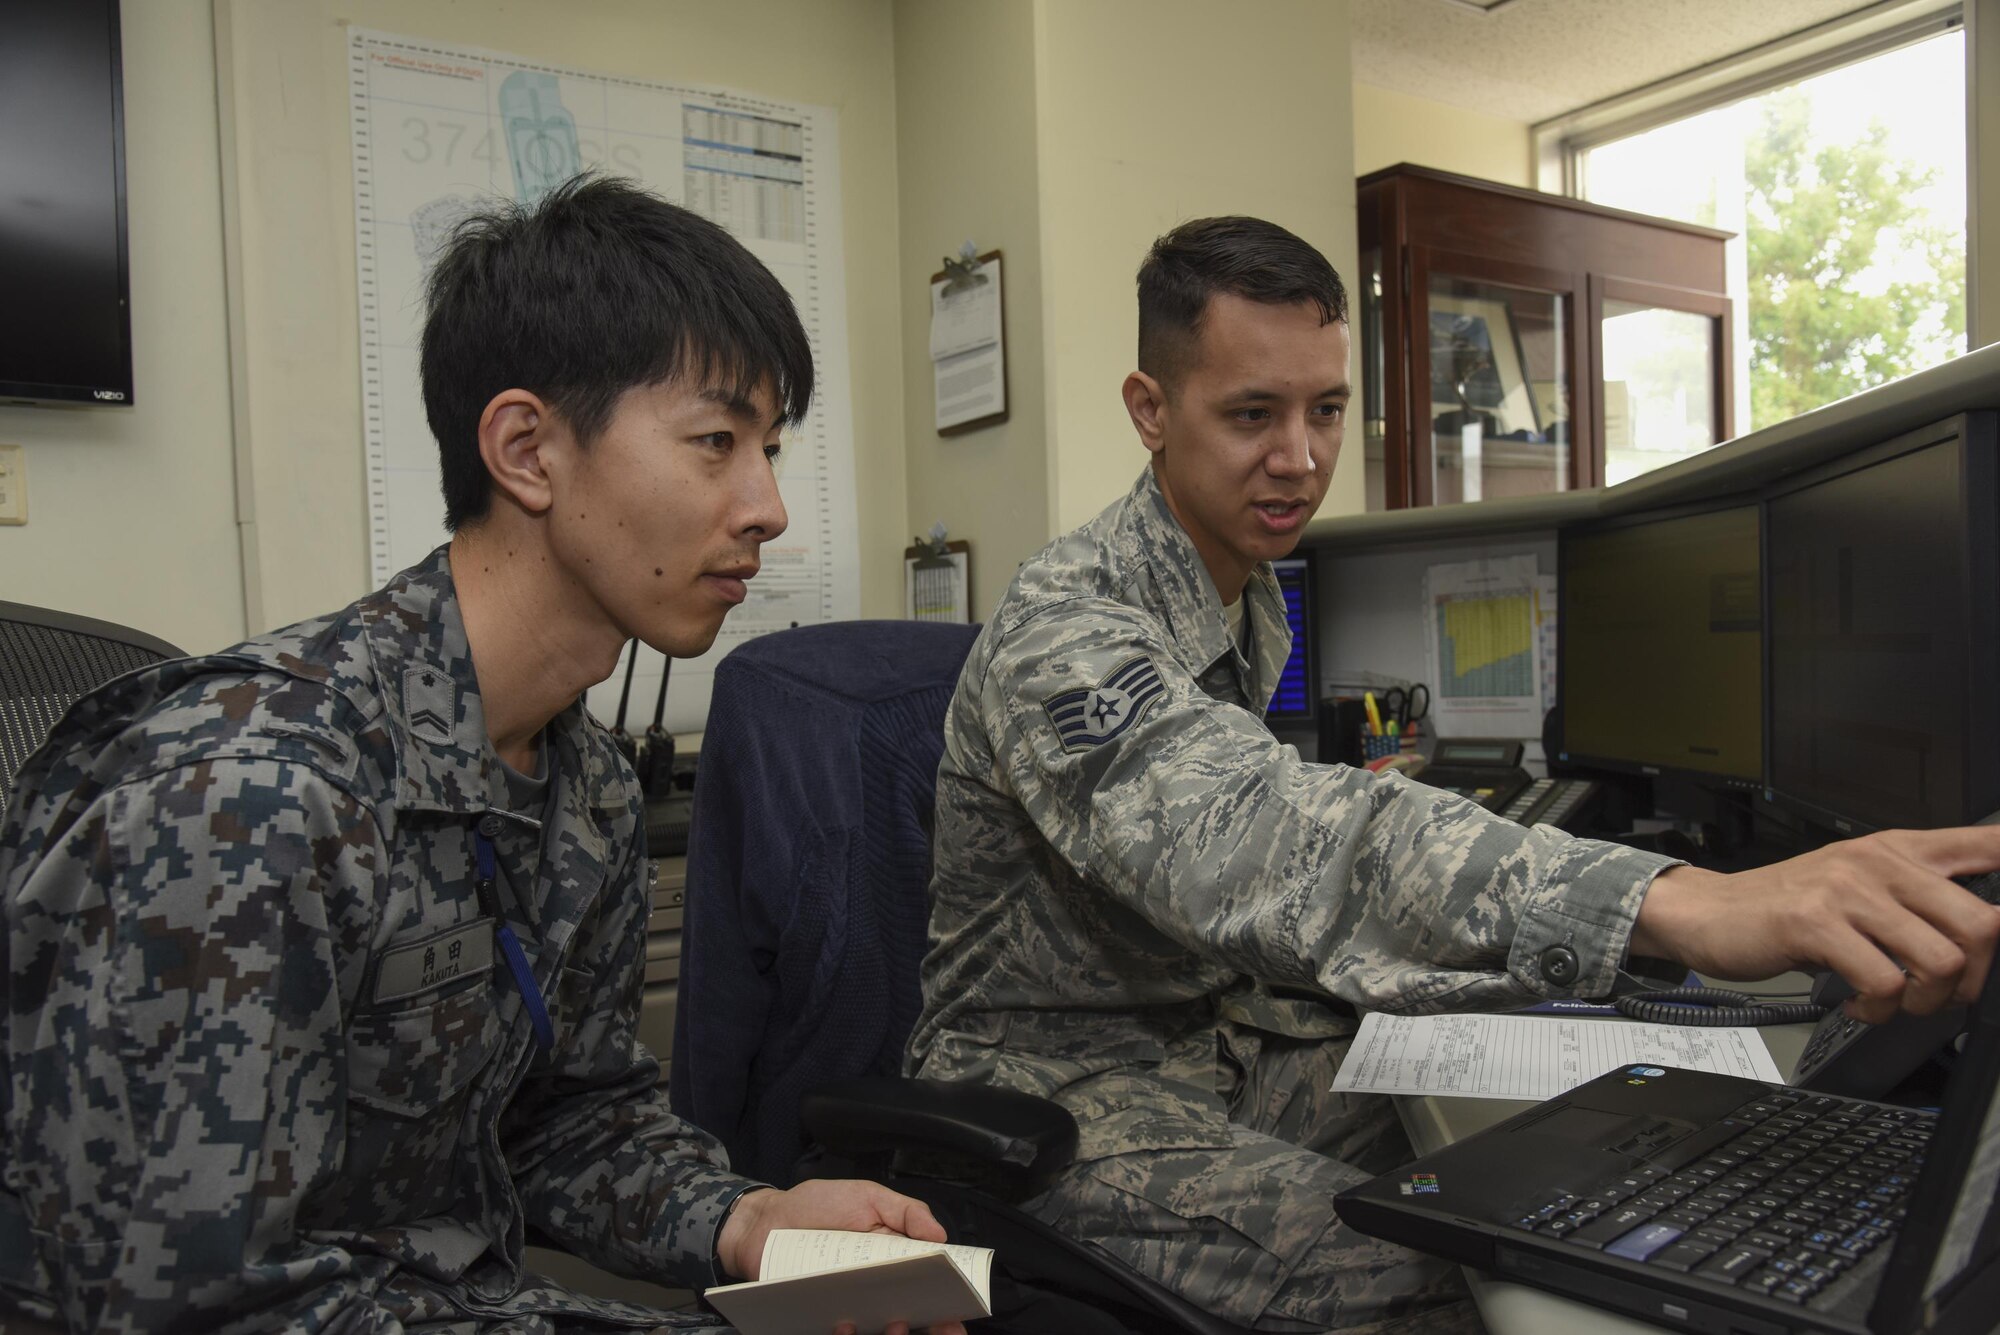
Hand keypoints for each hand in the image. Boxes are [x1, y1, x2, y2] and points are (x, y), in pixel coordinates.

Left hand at [717, 1180, 967, 1334]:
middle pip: (906, 1317)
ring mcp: (846, 1308)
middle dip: (926, 1326)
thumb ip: (905, 1211)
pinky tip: (845, 1325)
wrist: (764, 1220)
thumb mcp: (866, 1196)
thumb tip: (941, 1236)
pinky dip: (844, 1333)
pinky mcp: (817, 1319)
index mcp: (892, 1262)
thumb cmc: (817, 1206)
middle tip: (933, 1325)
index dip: (945, 1304)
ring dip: (889, 1333)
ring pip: (874, 1330)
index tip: (956, 1311)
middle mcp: (873, 1291)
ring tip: (893, 1324)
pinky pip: (836, 1333)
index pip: (925, 1289)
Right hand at [1630, 826, 1999, 1023]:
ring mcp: (1847, 891)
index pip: (1990, 844)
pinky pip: (1882, 984)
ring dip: (1926, 1001)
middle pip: (1983, 923)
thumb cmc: (1789, 906)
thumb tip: (1983, 933)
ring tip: (1896, 1002)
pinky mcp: (1815, 924)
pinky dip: (1877, 1012)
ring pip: (1940, 960)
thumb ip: (1919, 895)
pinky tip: (1857, 1005)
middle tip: (1942, 991)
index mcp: (1901, 849)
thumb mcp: (1860, 884)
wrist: (1712, 911)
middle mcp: (1880, 862)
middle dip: (1973, 977)